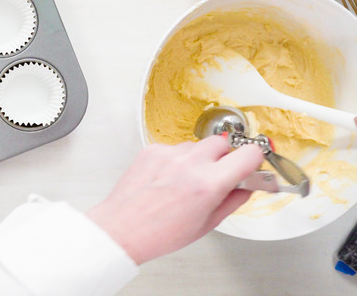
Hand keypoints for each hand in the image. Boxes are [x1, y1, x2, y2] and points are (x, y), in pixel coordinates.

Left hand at [85, 135, 263, 264]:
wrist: (123, 228)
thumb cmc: (160, 233)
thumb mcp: (207, 224)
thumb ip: (232, 201)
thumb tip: (247, 187)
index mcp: (208, 183)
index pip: (248, 153)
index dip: (254, 160)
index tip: (252, 165)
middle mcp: (189, 163)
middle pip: (223, 143)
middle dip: (226, 158)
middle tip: (219, 175)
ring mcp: (169, 154)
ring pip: (197, 146)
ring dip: (199, 158)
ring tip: (187, 182)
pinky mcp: (152, 150)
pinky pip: (174, 148)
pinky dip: (177, 160)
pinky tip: (168, 179)